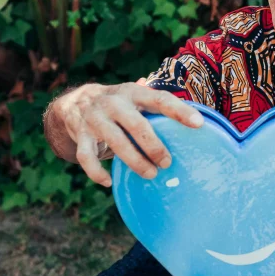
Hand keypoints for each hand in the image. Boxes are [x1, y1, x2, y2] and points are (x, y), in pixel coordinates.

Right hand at [48, 80, 202, 187]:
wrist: (75, 103)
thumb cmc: (118, 104)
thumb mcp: (135, 96)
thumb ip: (157, 104)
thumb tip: (195, 116)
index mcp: (132, 93)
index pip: (160, 99)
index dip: (180, 111)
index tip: (199, 124)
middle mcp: (113, 103)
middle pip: (137, 125)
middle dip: (154, 146)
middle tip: (168, 163)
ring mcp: (95, 119)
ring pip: (115, 142)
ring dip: (134, 161)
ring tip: (150, 174)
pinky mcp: (80, 136)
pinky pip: (86, 157)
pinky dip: (97, 173)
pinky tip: (109, 182)